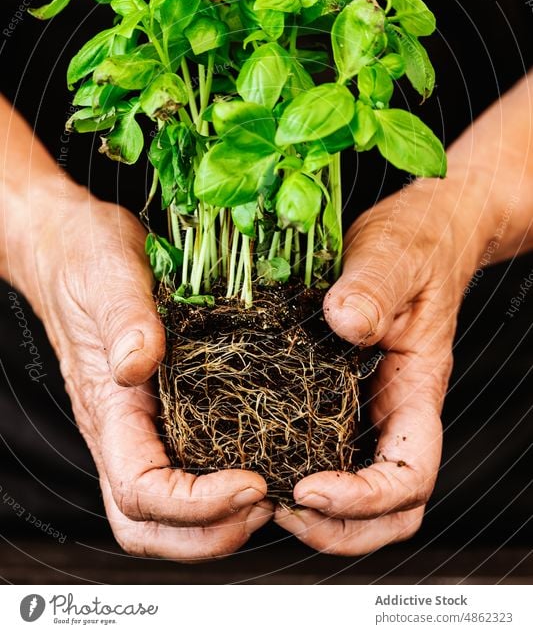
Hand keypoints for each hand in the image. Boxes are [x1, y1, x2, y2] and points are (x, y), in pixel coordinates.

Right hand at [30, 188, 271, 559]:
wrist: (69, 243)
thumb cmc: (82, 257)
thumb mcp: (108, 275)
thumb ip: (124, 320)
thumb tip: (140, 364)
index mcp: (108, 409)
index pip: (143, 493)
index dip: (197, 505)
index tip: (251, 482)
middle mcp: (122, 428)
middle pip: (150, 525)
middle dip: (209, 533)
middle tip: (266, 500)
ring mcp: (140, 422)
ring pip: (166, 509)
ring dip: (217, 519)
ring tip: (269, 489)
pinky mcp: (159, 407)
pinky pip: (184, 464)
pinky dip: (220, 481)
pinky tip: (260, 453)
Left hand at [275, 174, 484, 554]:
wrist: (421, 233)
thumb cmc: (416, 244)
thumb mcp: (393, 255)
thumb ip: (373, 287)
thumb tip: (345, 322)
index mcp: (417, 389)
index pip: (408, 475)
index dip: (364, 499)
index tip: (311, 489)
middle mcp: (393, 410)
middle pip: (389, 511)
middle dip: (340, 528)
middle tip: (283, 511)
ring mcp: (368, 407)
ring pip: (359, 494)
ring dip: (319, 516)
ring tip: (266, 497)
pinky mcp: (340, 394)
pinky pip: (327, 452)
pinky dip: (298, 471)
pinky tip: (259, 457)